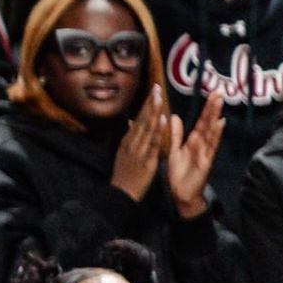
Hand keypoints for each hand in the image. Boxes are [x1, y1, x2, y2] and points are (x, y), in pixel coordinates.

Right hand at [110, 83, 168, 200]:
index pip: (138, 119)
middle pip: (141, 120)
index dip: (145, 105)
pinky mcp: (146, 160)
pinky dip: (157, 130)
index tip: (152, 91)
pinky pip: (153, 143)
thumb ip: (128, 138)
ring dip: (153, 112)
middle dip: (149, 103)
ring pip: (147, 129)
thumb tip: (129, 122)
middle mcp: (132, 143)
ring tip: (158, 97)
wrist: (121, 195)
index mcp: (128, 142)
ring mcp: (138, 151)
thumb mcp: (122, 154)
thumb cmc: (124, 176)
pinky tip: (161, 119)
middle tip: (156, 87)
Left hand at [166, 90, 224, 218]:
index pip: (201, 121)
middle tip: (219, 91)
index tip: (212, 93)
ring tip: (219, 103)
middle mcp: (201, 145)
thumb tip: (174, 117)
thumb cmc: (179, 173)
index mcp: (193, 141)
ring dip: (215, 117)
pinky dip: (215, 135)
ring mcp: (205, 152)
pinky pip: (211, 147)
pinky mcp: (206, 162)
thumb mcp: (173, 150)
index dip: (206, 108)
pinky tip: (220, 124)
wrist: (181, 194)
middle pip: (208, 123)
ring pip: (211, 132)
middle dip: (213, 108)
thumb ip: (175, 135)